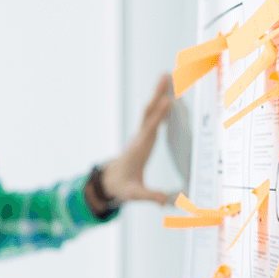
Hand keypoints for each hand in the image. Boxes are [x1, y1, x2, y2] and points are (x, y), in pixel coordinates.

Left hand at [99, 74, 172, 204]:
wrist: (110, 181)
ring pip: (150, 111)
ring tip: (166, 76)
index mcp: (138, 150)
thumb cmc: (122, 186)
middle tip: (165, 76)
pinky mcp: (144, 136)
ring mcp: (141, 135)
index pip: (149, 130)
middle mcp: (139, 139)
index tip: (167, 101)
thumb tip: (164, 201)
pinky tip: (168, 94)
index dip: (158, 116)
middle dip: (157, 95)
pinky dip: (160, 104)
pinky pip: (152, 116)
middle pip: (148, 113)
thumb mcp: (134, 194)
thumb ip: (149, 196)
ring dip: (158, 94)